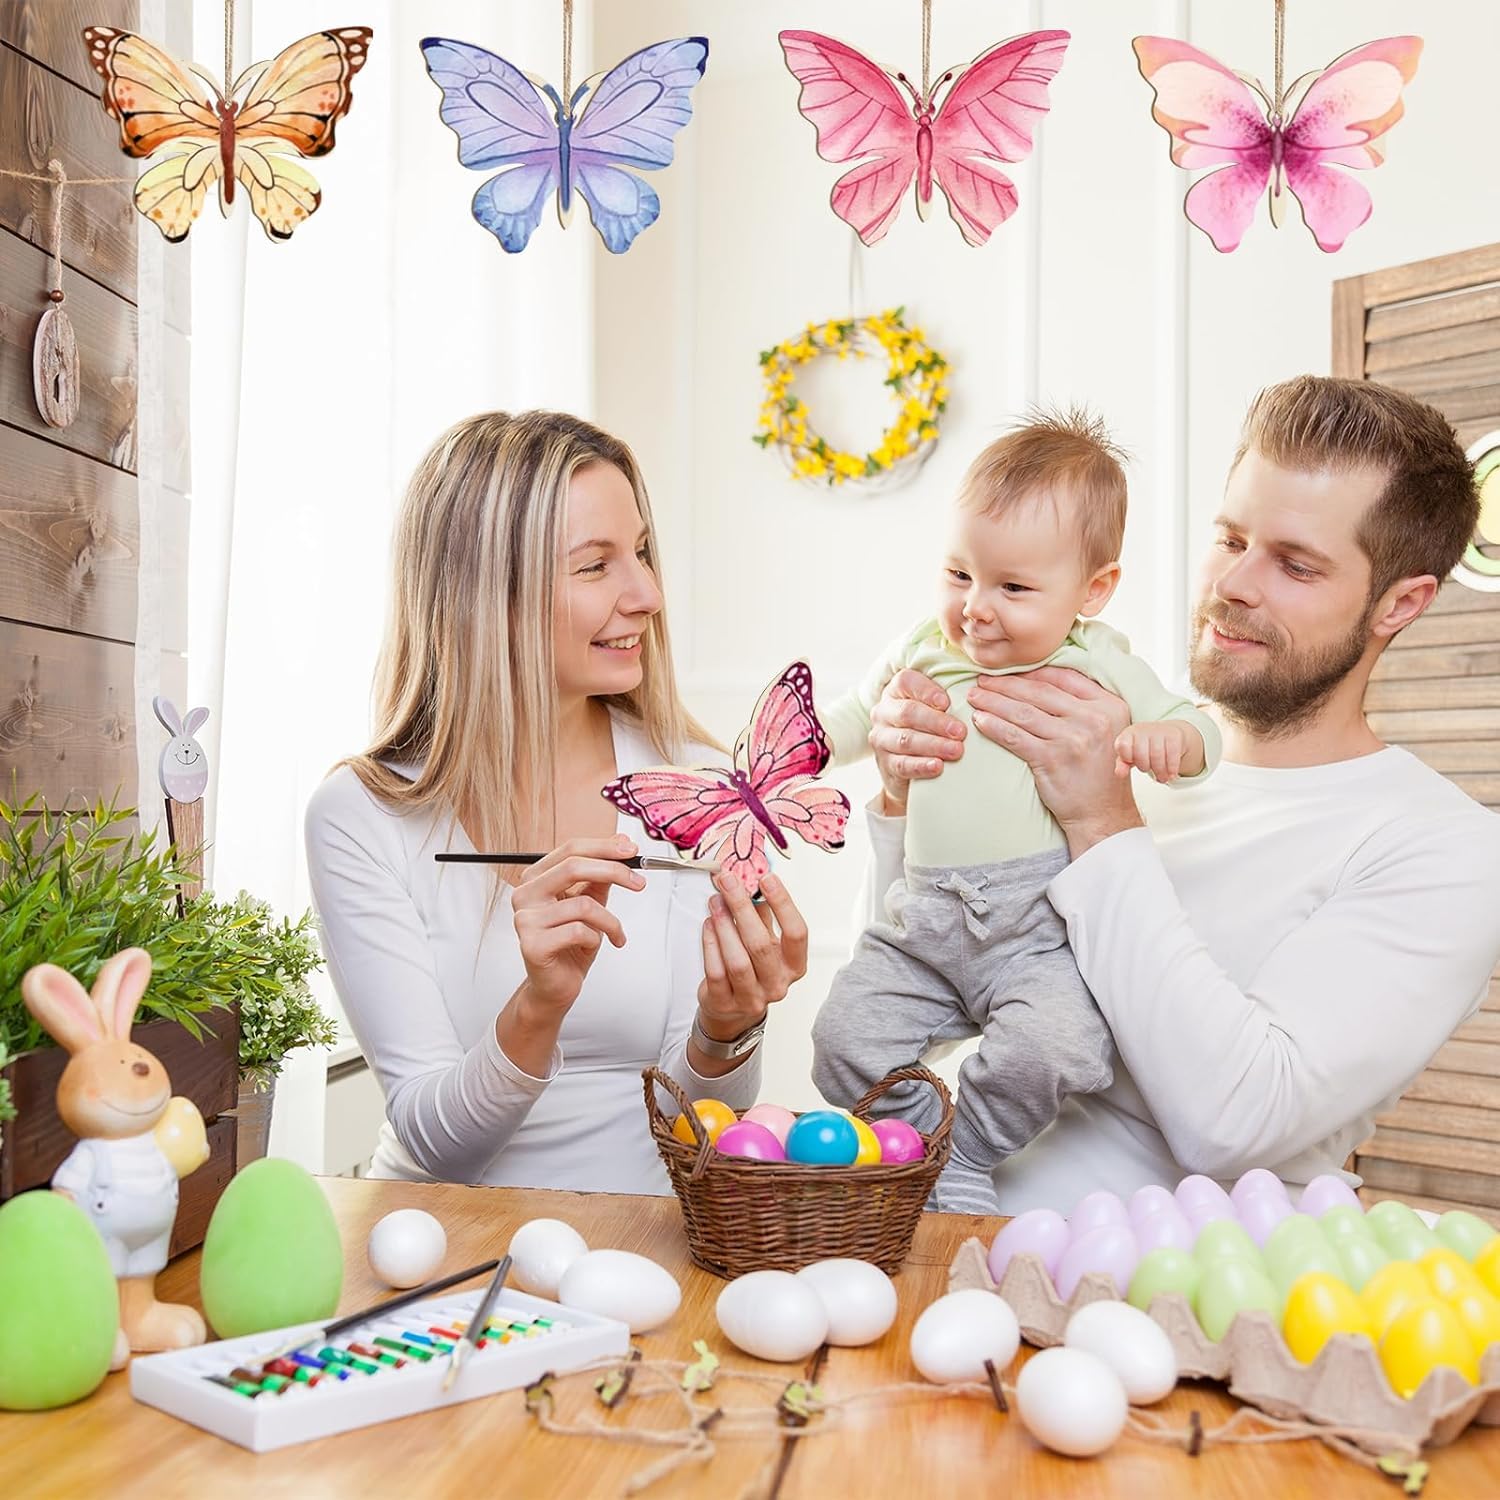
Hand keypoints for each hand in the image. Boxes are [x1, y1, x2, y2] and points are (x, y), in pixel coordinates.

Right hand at [510, 835, 646, 1018]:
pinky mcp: (532, 944)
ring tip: (615, 933)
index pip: (570, 849)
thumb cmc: (570, 944)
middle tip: (639, 883)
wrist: (555, 985)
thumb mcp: (590, 902)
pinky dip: (596, 939)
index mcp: (536, 878)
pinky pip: (579, 932)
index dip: (604, 847)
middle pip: (573, 867)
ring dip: (610, 921)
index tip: (632, 850)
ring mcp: (525, 919)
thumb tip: (621, 841)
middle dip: (613, 871)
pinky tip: (591, 947)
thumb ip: (601, 874)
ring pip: (583, 905)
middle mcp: (525, 894)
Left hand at [696, 871, 807, 1043]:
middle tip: (729, 882)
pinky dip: (710, 944)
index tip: (767, 878)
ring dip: (724, 926)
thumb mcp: (766, 940)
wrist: (734, 1008)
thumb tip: (753, 878)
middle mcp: (777, 984)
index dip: (783, 904)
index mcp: (794, 965)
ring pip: (738, 961)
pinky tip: (708, 924)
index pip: (796, 933)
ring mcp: (751, 998)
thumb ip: (762, 913)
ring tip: (715, 901)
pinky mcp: (725, 1003)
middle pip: (761, 945)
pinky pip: (716, 972)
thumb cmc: (753, 967)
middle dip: (742, 908)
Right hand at [868, 668, 965, 812]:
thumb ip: (947, 696)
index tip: (947, 702)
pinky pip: (902, 764)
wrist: (909, 764)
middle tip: (961, 731)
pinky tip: (938, 766)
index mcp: (896, 691)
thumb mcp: (933, 707)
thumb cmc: (929, 727)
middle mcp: (884, 712)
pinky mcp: (886, 764)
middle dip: (936, 722)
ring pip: (905, 740)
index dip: (926, 691)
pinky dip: (921, 766)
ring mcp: (881, 739)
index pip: (905, 682)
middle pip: (908, 713)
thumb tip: (979, 689)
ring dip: (933, 745)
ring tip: (957, 751)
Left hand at [967, 666, 1142, 855]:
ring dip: (993, 702)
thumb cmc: (1099, 771)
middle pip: (1039, 692)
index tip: (1008, 670)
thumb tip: (1044, 678)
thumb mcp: (1106, 729)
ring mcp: (1072, 739)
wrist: (1103, 813)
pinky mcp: (1051, 759)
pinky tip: (979, 721)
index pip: (1063, 677)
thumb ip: (1085, 704)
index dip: (1031, 671)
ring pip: (1023, 713)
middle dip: (1005, 684)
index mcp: (1108, 705)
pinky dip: (994, 726)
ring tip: (974, 697)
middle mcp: (1093, 718)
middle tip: (982, 681)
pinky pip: (1014, 737)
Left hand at [1114, 720, 1194, 782]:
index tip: (1132, 761)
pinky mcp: (1174, 735)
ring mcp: (1159, 731)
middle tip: (1150, 771)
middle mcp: (1143, 729)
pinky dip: (1172, 769)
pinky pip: (1172, 755)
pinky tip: (1172, 775)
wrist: (1169, 733)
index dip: (1127, 758)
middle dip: (1144, 767)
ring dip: (1160, 772)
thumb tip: (1119, 774)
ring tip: (1162, 778)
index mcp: (1128, 733)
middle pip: (1140, 755)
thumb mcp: (1131, 754)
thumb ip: (1122, 764)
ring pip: (1157, 756)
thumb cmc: (1146, 747)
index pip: (1122, 746)